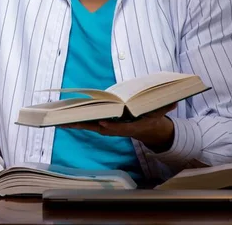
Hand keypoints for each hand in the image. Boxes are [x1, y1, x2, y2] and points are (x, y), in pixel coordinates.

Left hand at [61, 103, 176, 152]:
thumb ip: (165, 108)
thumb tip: (174, 101)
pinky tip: (61, 118)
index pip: (118, 128)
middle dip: (81, 124)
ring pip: (87, 126)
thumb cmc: (152, 119)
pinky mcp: (101, 124)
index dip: (111, 127)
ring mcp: (106, 127)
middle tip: (65, 121)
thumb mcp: (160, 114)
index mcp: (128, 127)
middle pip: (96, 127)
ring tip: (56, 120)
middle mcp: (114, 129)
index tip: (102, 123)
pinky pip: (85, 123)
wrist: (148, 130)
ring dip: (72, 123)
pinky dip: (73, 120)